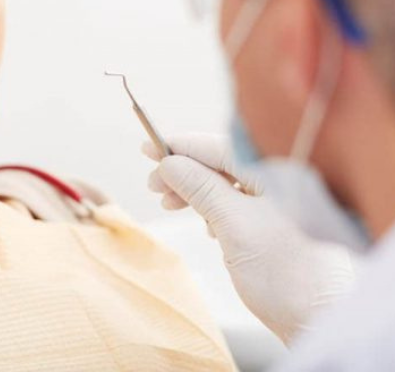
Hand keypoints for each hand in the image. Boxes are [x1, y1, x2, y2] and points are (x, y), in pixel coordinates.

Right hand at [143, 133, 355, 343]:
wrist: (319, 319)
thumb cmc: (284, 273)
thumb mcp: (234, 225)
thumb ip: (201, 188)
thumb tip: (169, 163)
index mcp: (277, 172)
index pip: (219, 147)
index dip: (180, 147)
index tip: (148, 148)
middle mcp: (279, 179)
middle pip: (220, 163)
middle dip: (184, 172)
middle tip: (153, 185)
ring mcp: (278, 200)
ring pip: (225, 183)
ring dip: (194, 190)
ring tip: (169, 204)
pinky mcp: (274, 221)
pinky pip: (235, 201)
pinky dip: (212, 206)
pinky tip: (202, 222)